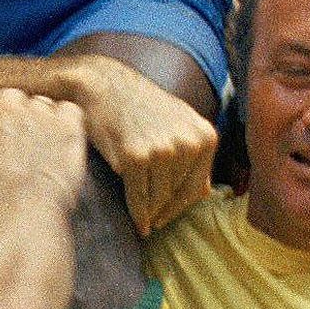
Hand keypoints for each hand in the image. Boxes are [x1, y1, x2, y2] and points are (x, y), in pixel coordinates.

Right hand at [0, 90, 88, 231]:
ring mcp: (39, 113)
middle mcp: (5, 108)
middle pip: (12, 101)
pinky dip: (69, 124)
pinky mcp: (67, 125)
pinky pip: (70, 112)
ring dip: (43, 123)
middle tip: (21, 149)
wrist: (18, 220)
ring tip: (45, 151)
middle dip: (15, 120)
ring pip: (42, 105)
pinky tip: (64, 145)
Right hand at [65, 57, 215, 237]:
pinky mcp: (136, 157)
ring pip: (159, 199)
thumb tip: (206, 193)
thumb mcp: (179, 122)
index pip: (198, 186)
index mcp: (205, 136)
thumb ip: (194, 154)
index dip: (181, 206)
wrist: (103, 85)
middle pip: (178, 195)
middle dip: (164, 210)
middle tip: (153, 223)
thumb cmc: (138, 105)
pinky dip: (137, 214)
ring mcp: (163, 150)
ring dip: (150, 213)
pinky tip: (137, 223)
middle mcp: (188, 143)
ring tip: (144, 221)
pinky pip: (139, 198)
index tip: (168, 217)